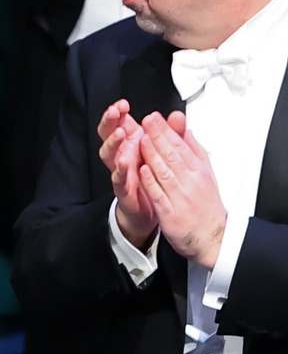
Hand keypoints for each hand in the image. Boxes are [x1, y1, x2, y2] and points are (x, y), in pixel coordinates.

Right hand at [97, 99, 157, 247]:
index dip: (117, 112)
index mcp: (131, 143)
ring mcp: (119, 170)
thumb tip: (176, 115)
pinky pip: (118, 178)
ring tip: (120, 134)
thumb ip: (171, 133)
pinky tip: (125, 162)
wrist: (152, 208)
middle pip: (108, 134)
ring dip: (113, 143)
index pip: (119, 122)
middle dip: (109, 122)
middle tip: (115, 113)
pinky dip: (120, 170)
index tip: (123, 104)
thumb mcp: (164, 151)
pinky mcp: (123, 188)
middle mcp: (121, 154)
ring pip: (109, 154)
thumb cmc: (154, 176)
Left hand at [137, 111, 226, 267]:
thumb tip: (186, 132)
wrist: (212, 236)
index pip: (181, 146)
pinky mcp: (171, 213)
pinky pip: (159, 195)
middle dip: (159, 136)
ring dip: (153, 155)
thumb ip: (195, 152)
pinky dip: (151, 182)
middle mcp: (191, 182)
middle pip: (173, 155)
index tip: (156, 118)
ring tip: (142, 140)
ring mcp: (180, 197)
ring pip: (165, 172)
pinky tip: (142, 170)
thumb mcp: (206, 174)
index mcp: (199, 171)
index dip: (167, 131)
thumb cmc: (207, 205)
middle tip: (147, 120)